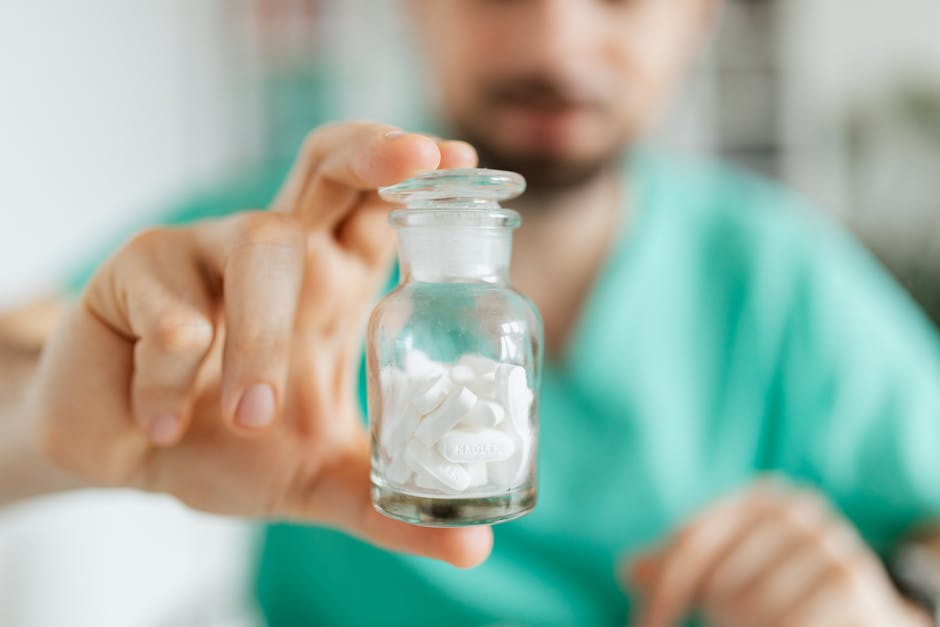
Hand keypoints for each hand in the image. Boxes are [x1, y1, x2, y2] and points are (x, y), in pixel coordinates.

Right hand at [23, 122, 490, 566]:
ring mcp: (206, 253)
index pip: (381, 206)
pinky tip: (163, 424)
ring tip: (249, 419)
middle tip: (417, 158)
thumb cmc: (231, 449)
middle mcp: (277, 254)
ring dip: (261, 338)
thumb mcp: (321, 479)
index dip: (420, 173)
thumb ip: (387, 507)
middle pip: (329, 163)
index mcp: (331, 283)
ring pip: (258, 247)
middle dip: (374, 148)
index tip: (461, 160)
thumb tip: (476, 549)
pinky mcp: (135, 274)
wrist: (127, 462)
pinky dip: (172, 373)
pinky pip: (171, 306)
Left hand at [624, 479, 930, 626]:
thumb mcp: (727, 573)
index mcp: (760, 497)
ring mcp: (829, 541)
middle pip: (719, 579)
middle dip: (713, 615)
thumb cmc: (780, 591)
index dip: (664, 588)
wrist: (864, 614)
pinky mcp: (852, 580)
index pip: (692, 541)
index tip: (645, 625)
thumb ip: (677, 570)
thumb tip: (629, 569)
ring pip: (753, 607)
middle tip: (727, 624)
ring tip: (760, 625)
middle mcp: (797, 508)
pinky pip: (789, 622)